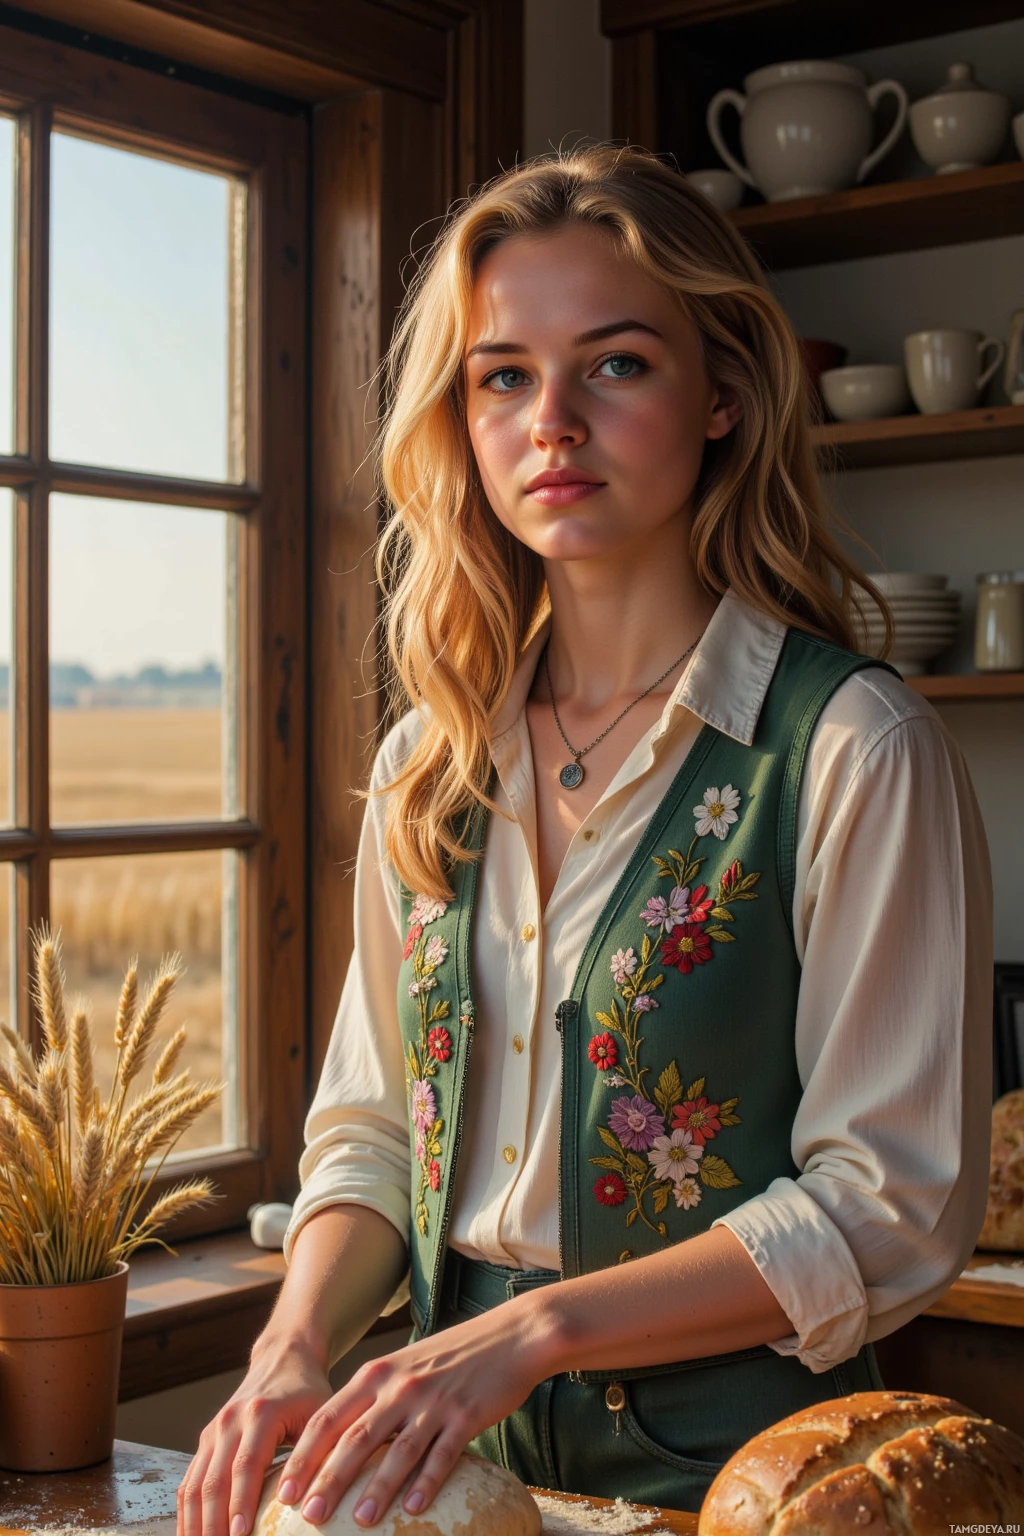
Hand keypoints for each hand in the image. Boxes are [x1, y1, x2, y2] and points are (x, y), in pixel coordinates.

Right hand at [177, 1332, 332, 1535]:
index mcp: (260, 1414)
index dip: (241, 1504)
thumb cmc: (308, 1392)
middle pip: (213, 1481)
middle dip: (213, 1524)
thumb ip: (318, 1454)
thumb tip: (316, 1502)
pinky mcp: (206, 1440)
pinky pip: (188, 1481)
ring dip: (195, 1524)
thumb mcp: (322, 1415)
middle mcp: (229, 1421)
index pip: (246, 1466)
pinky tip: (191, 1535)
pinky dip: (187, 1513)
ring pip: (194, 1485)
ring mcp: (213, 1431)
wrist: (283, 1357)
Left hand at [274, 1293, 554, 1526]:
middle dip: (328, 1479)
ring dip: (376, 1488)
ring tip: (359, 1521)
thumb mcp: (403, 1368)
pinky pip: (442, 1454)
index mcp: (377, 1374)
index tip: (282, 1490)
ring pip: (397, 1450)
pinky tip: (414, 1509)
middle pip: (355, 1438)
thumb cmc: (451, 1358)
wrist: (510, 1336)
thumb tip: (337, 1445)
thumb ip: (372, 1399)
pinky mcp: (466, 1415)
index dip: (304, 1456)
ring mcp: (433, 1401)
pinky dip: (426, 1482)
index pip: (328, 1418)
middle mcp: (399, 1386)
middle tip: (307, 1516)